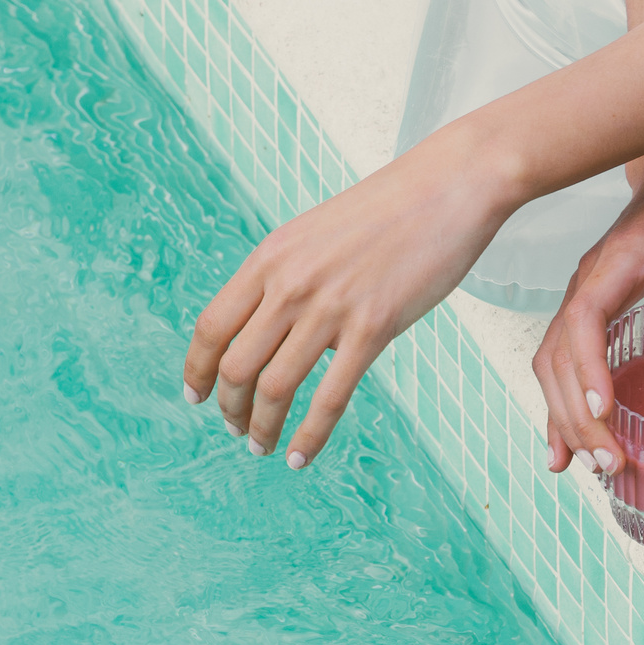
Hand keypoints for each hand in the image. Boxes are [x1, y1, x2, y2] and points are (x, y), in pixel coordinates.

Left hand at [182, 116, 524, 469]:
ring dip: (262, 427)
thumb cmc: (386, 211)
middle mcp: (291, 283)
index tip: (196, 396)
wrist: (447, 188)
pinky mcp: (373, 328)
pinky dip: (309, 436)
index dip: (198, 369)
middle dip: (230, 407)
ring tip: (263, 448)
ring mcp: (330, 307)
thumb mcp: (313, 233)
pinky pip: (329, 398)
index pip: (212, 326)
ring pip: (275, 386)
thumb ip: (283, 275)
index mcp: (270, 257)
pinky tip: (301, 457)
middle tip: (237, 429)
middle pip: (236, 365)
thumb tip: (259, 322)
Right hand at [537, 134, 643, 476]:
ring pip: (549, 364)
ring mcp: (576, 297)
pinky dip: (558, 401)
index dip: (589, 369)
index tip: (607, 412)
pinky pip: (557, 361)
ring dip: (560, 415)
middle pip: (558, 358)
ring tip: (579, 467)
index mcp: (613, 267)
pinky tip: (565, 442)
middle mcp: (583, 285)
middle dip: (576, 415)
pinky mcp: (582, 310)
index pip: (584, 322)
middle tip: (611, 465)